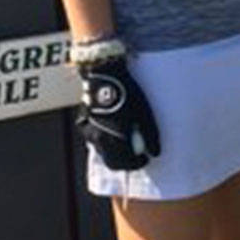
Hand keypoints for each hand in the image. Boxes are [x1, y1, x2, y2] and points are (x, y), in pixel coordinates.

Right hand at [75, 56, 159, 170]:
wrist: (104, 76)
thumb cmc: (127, 94)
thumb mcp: (143, 115)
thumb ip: (149, 136)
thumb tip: (155, 153)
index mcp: (112, 140)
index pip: (125, 163)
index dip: (137, 164)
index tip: (146, 159)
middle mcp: (98, 140)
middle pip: (111, 162)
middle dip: (125, 163)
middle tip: (136, 157)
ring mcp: (89, 132)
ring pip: (103, 152)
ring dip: (114, 153)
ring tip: (126, 143)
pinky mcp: (84, 123)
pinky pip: (95, 140)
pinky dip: (105, 142)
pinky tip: (113, 132)